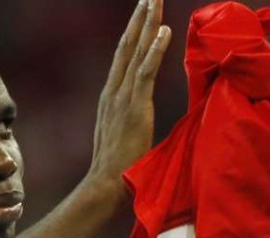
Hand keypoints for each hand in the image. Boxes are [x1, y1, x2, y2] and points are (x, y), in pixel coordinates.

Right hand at [86, 0, 171, 194]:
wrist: (104, 186)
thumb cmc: (117, 171)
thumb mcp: (123, 138)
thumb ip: (130, 123)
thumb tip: (138, 122)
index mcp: (110, 98)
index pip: (123, 58)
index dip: (133, 34)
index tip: (142, 13)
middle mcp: (113, 92)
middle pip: (127, 46)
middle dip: (139, 19)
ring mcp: (122, 98)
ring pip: (135, 52)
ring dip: (147, 24)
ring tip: (154, 0)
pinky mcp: (134, 107)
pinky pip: (146, 72)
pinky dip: (154, 50)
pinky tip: (164, 30)